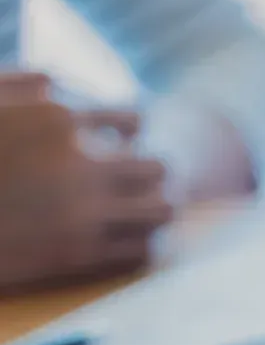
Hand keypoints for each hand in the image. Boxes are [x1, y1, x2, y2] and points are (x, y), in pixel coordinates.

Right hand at [0, 84, 171, 290]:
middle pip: (160, 167)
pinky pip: (138, 252)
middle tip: (132, 183)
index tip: (117, 145)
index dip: (128, 133)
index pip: (136, 118)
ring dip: (152, 210)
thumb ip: (22, 87)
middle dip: (149, 173)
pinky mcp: (75, 257)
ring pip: (162, 211)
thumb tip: (59, 87)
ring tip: (133, 214)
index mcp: (57, 117)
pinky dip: (137, 245)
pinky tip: (118, 243)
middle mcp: (81, 165)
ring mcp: (82, 214)